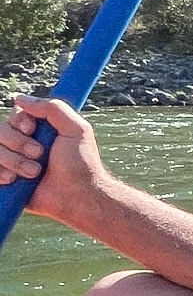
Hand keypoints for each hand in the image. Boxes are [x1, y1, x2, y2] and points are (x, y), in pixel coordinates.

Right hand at [2, 96, 110, 228]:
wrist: (77, 196)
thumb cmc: (81, 164)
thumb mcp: (76, 129)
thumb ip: (52, 108)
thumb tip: (20, 98)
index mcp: (39, 131)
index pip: (14, 116)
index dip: (19, 122)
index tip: (31, 129)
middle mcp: (23, 145)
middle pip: (0, 131)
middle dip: (17, 143)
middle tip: (39, 155)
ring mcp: (13, 162)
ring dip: (13, 161)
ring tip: (34, 173)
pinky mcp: (6, 180)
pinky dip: (0, 173)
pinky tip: (14, 181)